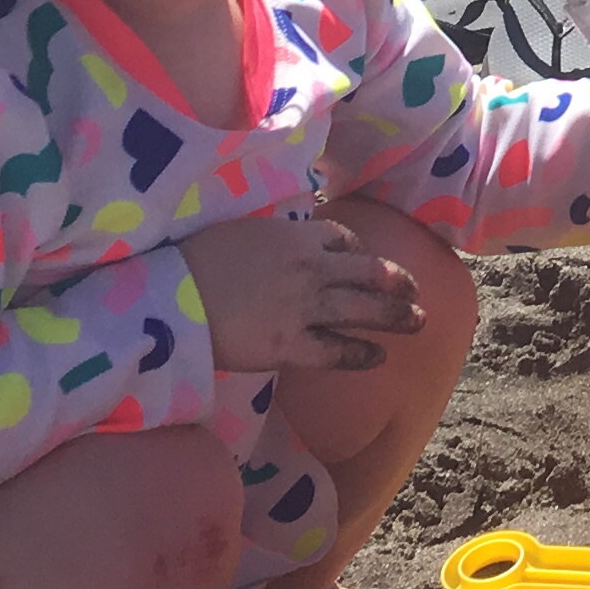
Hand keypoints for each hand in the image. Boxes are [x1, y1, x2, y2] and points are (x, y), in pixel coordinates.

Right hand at [181, 211, 424, 372]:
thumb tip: (277, 243)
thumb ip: (269, 237)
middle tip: (416, 293)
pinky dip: (361, 354)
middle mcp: (311, 268)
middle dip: (398, 283)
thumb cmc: (193, 259)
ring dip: (396, 317)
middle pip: (369, 272)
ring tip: (418, 323)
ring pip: (364, 310)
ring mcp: (305, 308)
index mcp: (296, 235)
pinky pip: (337, 351)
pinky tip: (377, 357)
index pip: (342, 238)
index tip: (365, 260)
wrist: (171, 295)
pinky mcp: (290, 346)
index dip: (360, 251)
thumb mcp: (239, 231)